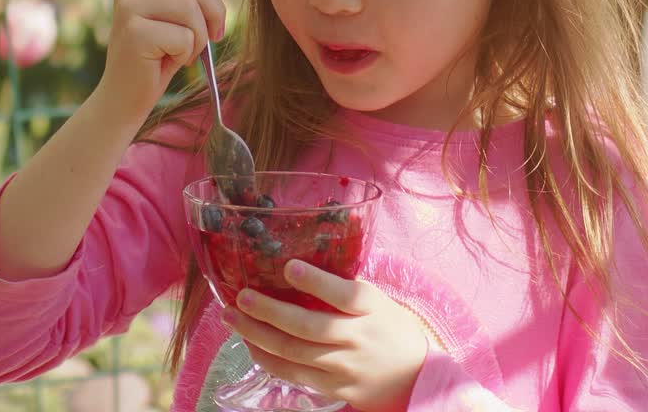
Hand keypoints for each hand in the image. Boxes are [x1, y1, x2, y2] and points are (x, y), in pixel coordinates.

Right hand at [94, 0, 243, 122]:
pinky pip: (184, 35)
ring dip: (200, 36)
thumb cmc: (159, 52)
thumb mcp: (181, 12)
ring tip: (187, 50)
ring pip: (190, 9)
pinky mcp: (134, 32)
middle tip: (216, 34)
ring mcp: (128, 7)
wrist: (128, 95)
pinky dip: (188, 52)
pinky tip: (172, 60)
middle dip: (215, 10)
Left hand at [223, 260, 430, 411]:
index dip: (316, 281)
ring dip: (258, 335)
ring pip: (294, 353)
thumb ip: (345, 286)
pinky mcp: (334, 388)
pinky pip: (294, 374)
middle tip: (241, 297)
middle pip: (310, 326)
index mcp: (372, 308)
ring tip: (233, 318)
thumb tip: (302, 260)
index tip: (288, 267)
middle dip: (270, 311)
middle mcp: (359, 338)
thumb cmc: (390, 329)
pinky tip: (250, 343)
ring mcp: (345, 366)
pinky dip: (268, 359)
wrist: (414, 378)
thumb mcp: (379, 301)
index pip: (345, 294)